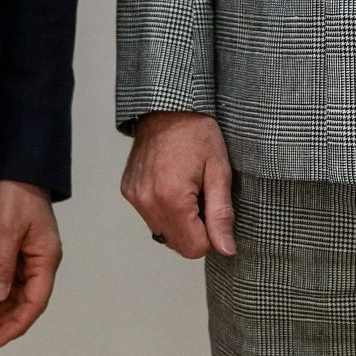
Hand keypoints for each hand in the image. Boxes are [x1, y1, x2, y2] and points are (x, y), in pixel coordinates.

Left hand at [0, 180, 62, 346]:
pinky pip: (7, 283)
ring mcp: (30, 259)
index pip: (35, 301)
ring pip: (15, 295)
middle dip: (3, 322)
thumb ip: (3, 264)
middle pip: (25, 302)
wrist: (16, 169)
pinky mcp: (17, 253)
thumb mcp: (7, 229)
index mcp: (46, 258)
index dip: (17, 323)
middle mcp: (41, 262)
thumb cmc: (15, 195)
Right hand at [121, 111, 234, 258]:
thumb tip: (226, 249)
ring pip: (163, 233)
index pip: (194, 247)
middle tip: (202, 197)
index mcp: (172, 197)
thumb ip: (221, 214)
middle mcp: (147, 201)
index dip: (211, 235)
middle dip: (195, 229)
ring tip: (187, 189)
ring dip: (179, 220)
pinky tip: (173, 185)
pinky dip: (165, 210)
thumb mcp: (219, 170)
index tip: (214, 209)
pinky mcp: (129, 191)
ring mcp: (135, 197)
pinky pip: (151, 217)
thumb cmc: (196, 132)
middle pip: (177, 244)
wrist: (167, 107)